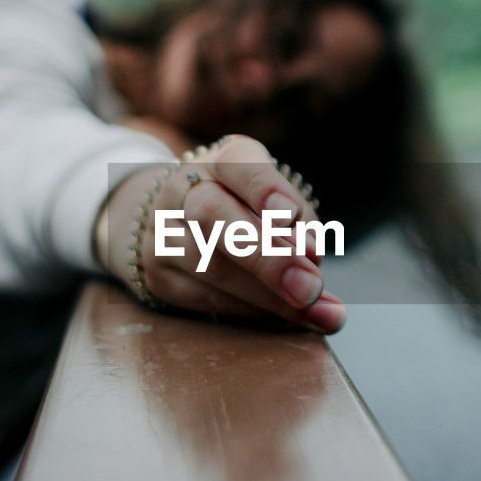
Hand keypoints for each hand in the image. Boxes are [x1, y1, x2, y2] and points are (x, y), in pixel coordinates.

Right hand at [95, 135, 345, 332]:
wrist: (174, 222)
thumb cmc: (244, 208)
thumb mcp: (274, 200)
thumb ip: (297, 223)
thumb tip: (311, 259)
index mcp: (217, 162)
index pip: (234, 162)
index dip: (262, 186)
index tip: (289, 214)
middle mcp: (181, 191)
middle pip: (213, 216)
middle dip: (267, 255)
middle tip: (311, 286)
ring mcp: (161, 234)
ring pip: (212, 267)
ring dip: (272, 298)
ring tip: (322, 314)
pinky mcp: (158, 276)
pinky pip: (207, 300)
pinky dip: (254, 312)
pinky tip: (288, 318)